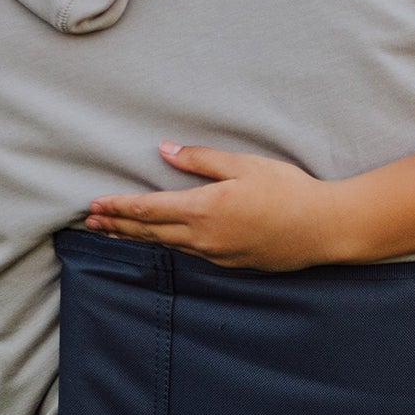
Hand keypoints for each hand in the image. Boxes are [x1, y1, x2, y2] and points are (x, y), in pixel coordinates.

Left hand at [84, 144, 349, 270]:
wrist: (323, 228)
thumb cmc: (288, 190)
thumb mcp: (244, 165)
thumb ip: (201, 160)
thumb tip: (165, 151)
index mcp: (205, 209)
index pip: (149, 210)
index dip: (120, 208)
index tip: (96, 205)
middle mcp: (204, 237)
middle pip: (150, 232)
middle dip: (118, 226)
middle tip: (91, 222)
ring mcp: (216, 254)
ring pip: (166, 246)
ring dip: (137, 238)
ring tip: (114, 232)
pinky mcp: (229, 263)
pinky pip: (189, 253)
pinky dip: (166, 245)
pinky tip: (158, 241)